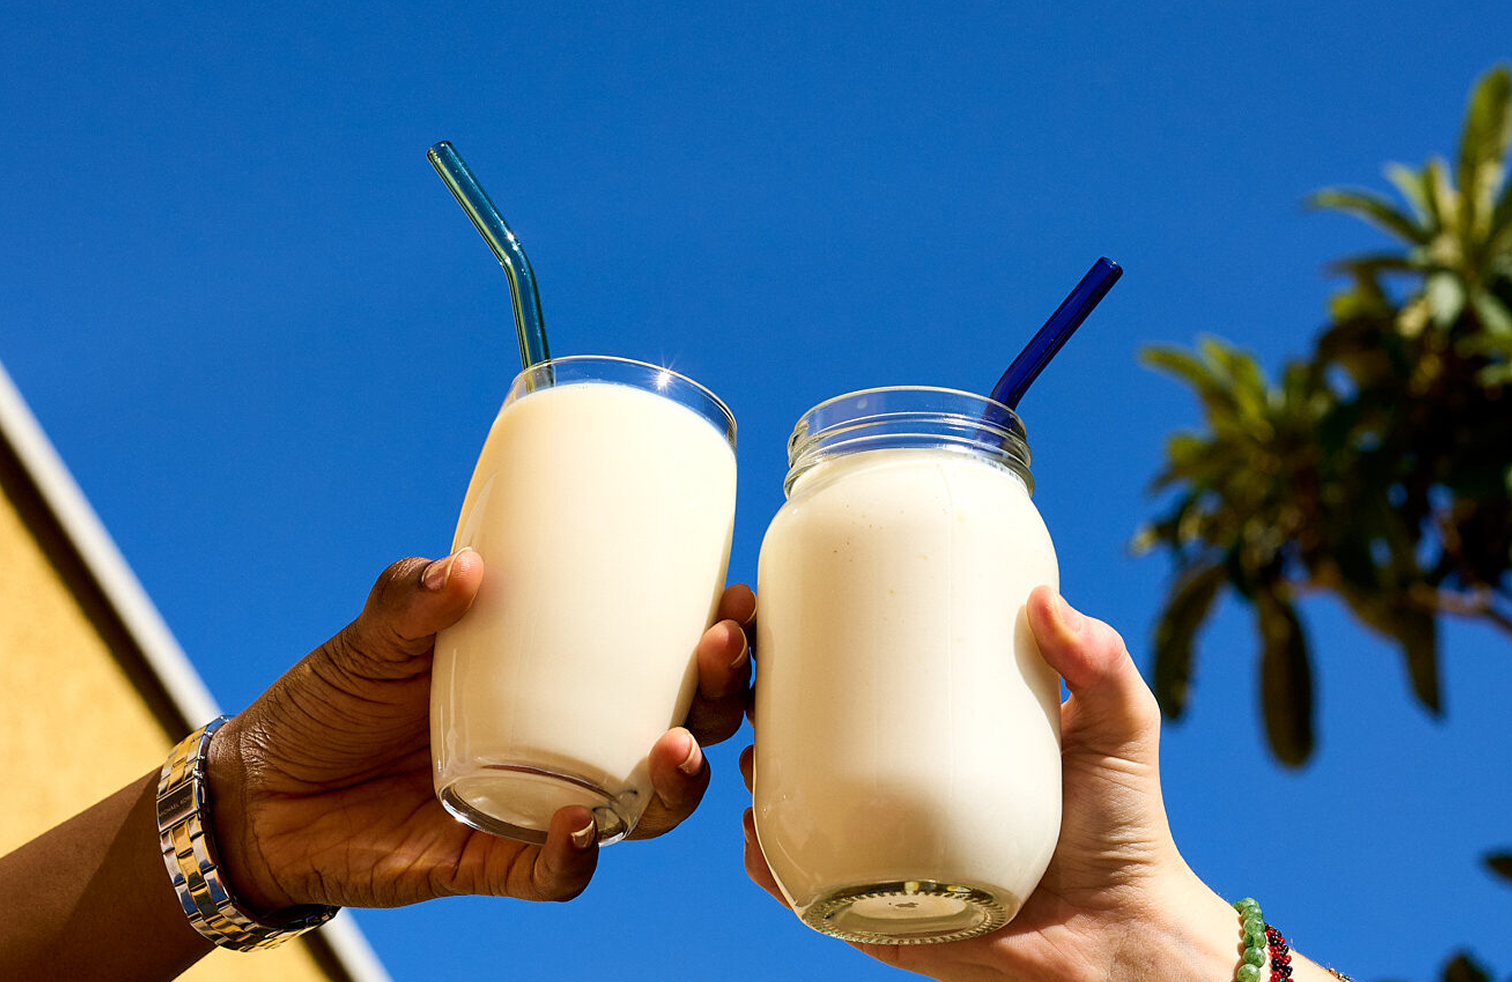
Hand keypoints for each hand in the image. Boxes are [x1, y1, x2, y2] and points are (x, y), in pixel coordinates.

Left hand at [208, 550, 754, 912]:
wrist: (263, 790)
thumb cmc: (336, 698)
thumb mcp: (377, 632)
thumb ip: (411, 595)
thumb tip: (465, 568)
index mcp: (559, 680)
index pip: (659, 659)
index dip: (713, 637)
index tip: (735, 600)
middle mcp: (566, 744)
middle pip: (678, 729)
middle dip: (718, 698)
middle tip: (718, 653)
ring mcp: (538, 804)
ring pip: (641, 808)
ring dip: (674, 782)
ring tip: (672, 746)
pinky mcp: (494, 861)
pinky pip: (557, 871)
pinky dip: (575, 854)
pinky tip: (579, 823)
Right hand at [739, 586, 1244, 981]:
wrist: (1124, 937)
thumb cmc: (1125, 825)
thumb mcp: (1116, 725)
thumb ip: (1100, 661)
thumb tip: (1044, 600)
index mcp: (927, 733)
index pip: (847, 676)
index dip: (791, 643)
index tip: (766, 608)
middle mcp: (891, 786)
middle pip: (795, 731)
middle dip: (743, 695)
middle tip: (743, 662)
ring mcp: (878, 847)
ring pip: (787, 802)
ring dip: (746, 767)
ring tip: (744, 738)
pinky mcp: (874, 911)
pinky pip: (804, 887)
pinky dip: (771, 859)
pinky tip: (755, 825)